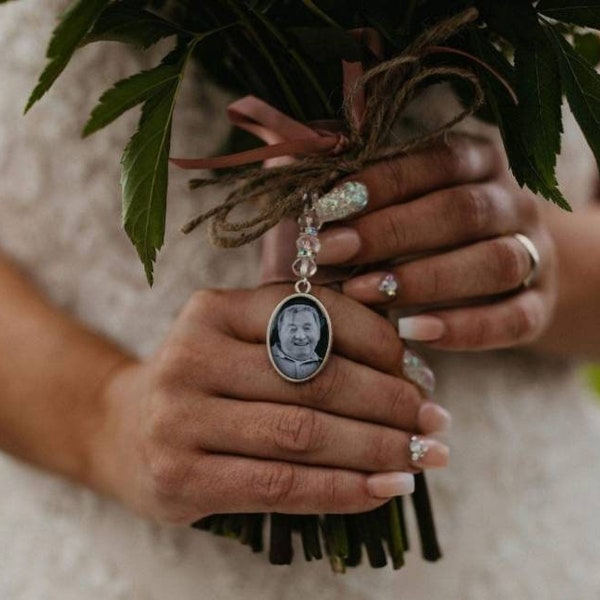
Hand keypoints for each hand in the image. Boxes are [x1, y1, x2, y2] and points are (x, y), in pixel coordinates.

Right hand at [89, 286, 449, 524]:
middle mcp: (191, 355)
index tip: (417, 371)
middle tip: (434, 420)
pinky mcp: (180, 477)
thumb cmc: (207, 382)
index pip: (312, 313)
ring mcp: (179, 417)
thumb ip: (309, 336)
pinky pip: (280, 485)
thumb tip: (407, 359)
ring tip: (422, 456)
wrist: (125, 431)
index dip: (376, 342)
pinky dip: (342, 490)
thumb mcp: (243, 341)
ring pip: (303, 433)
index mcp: (214, 308)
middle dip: (388, 402)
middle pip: (314, 379)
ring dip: (377, 449)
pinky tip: (383, 490)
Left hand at [318, 135, 556, 350]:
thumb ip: (346, 181)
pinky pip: (513, 319)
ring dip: (422, 279)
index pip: (435, 161)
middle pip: (462, 210)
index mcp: (478, 163)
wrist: (501, 277)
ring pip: (493, 262)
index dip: (380, 184)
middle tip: (326, 252)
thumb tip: (283, 152)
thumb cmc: (425, 232)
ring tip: (360, 293)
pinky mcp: (538, 307)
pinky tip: (411, 332)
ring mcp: (534, 255)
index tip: (323, 209)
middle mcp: (512, 203)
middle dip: (389, 232)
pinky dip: (463, 328)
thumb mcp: (394, 200)